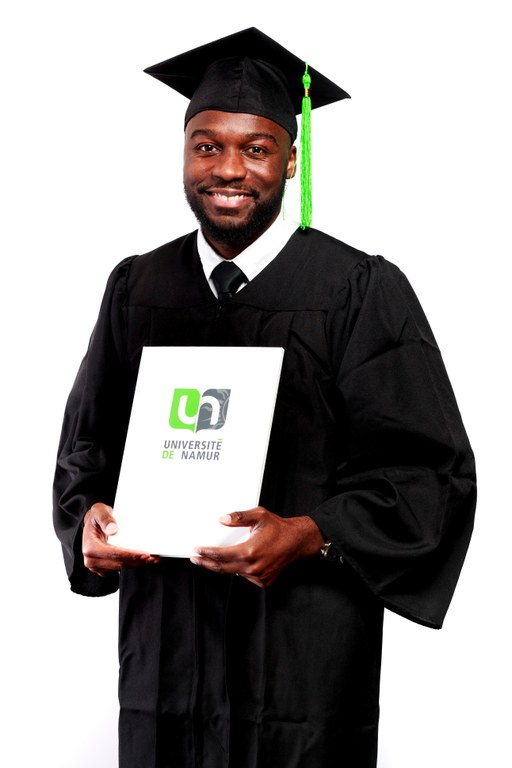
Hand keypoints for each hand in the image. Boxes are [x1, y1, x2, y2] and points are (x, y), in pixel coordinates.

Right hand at [82, 502, 159, 575]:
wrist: (92, 524)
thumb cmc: (96, 517)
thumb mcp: (99, 510)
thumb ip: (105, 518)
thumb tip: (113, 529)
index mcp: (90, 547)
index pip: (113, 554)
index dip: (130, 555)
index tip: (144, 554)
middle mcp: (92, 560)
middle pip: (119, 564)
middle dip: (138, 561)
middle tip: (153, 557)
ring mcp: (97, 566)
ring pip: (122, 568)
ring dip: (138, 564)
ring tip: (153, 559)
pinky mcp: (104, 568)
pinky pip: (120, 568)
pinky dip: (133, 564)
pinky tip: (144, 560)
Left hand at [190, 507, 324, 587]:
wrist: (298, 542)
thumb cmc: (280, 528)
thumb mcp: (259, 515)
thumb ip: (239, 516)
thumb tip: (222, 519)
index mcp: (249, 551)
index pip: (220, 554)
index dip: (206, 553)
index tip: (197, 551)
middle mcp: (253, 567)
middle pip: (222, 568)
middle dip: (207, 563)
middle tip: (196, 559)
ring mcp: (259, 576)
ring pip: (234, 573)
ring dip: (224, 566)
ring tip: (215, 558)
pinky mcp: (264, 582)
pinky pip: (245, 577)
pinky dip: (240, 569)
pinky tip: (240, 561)